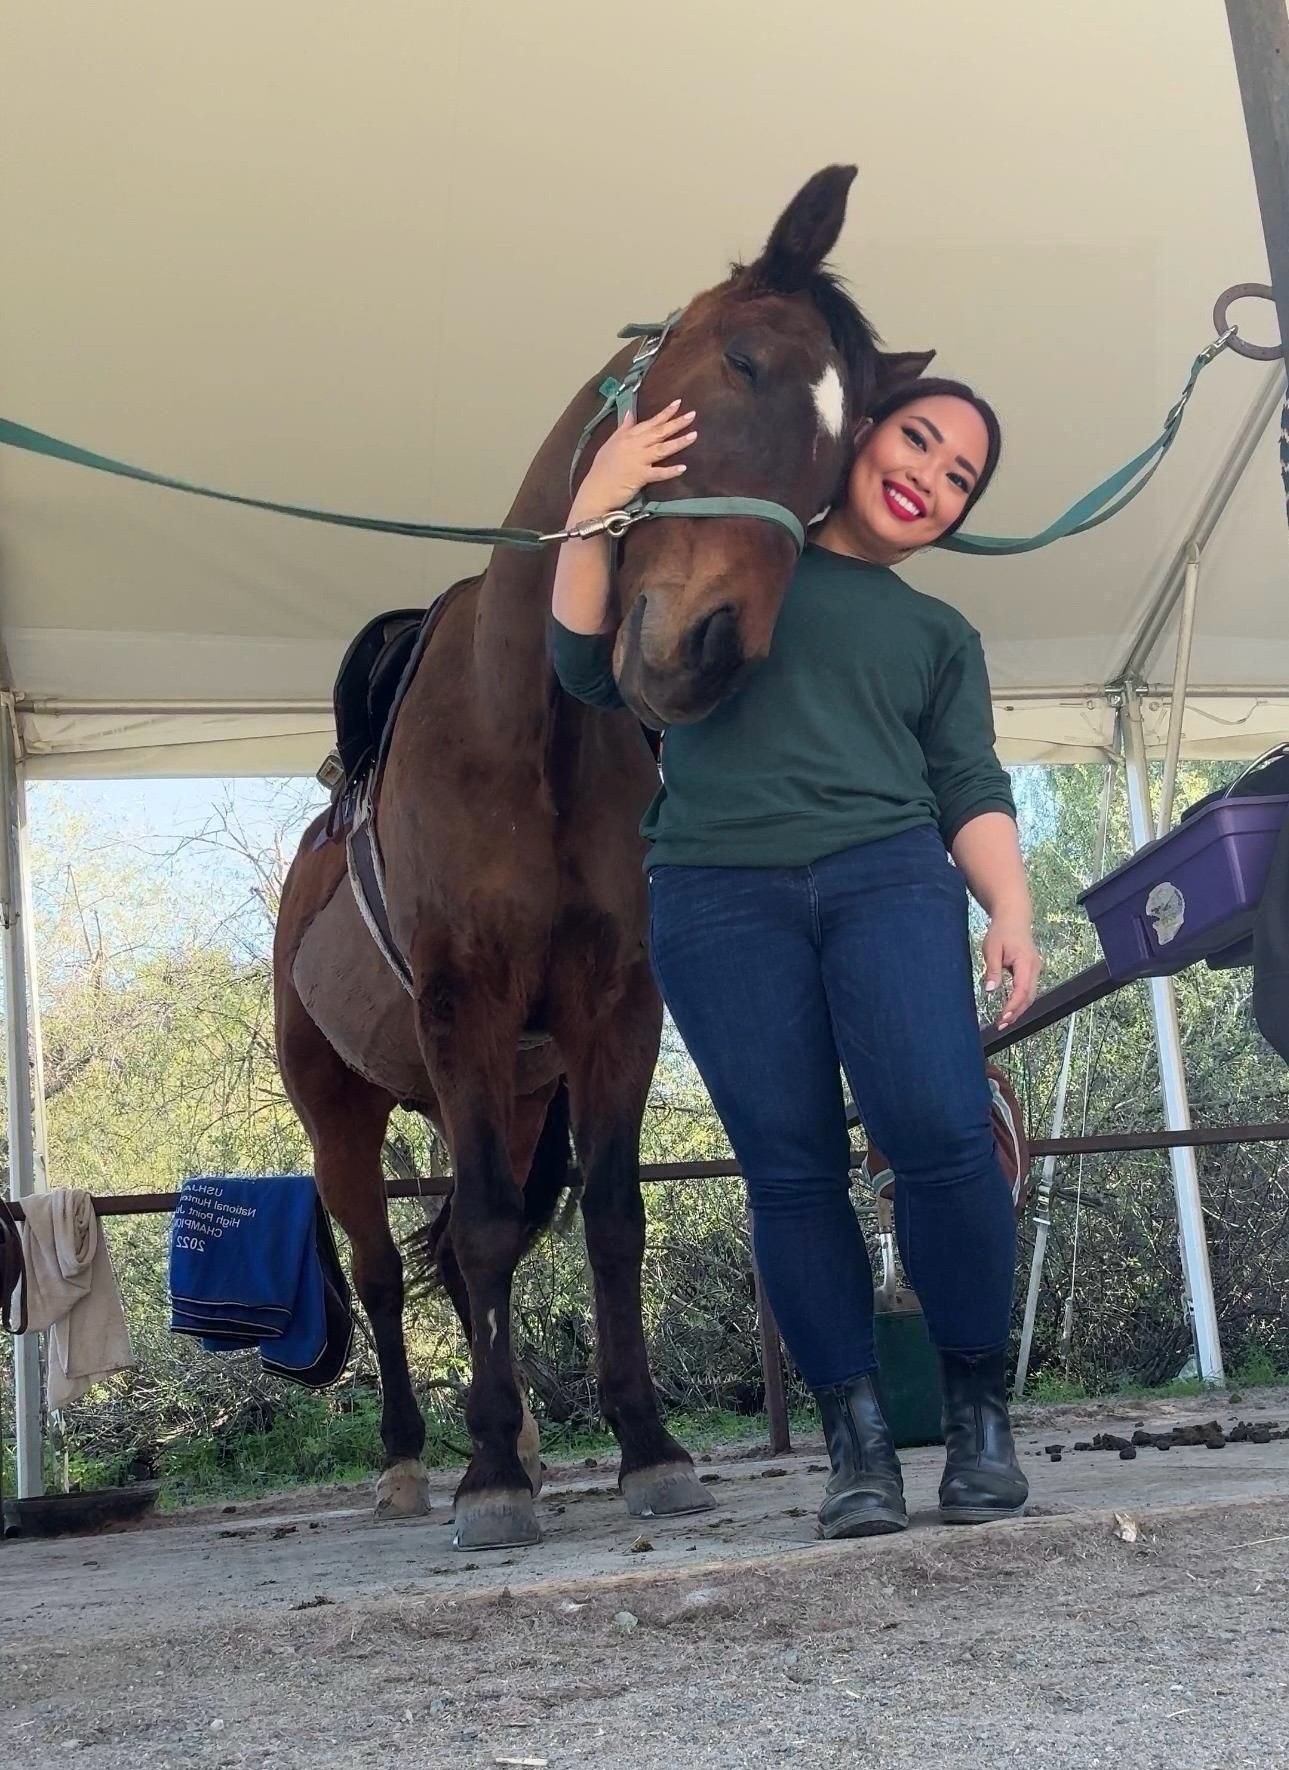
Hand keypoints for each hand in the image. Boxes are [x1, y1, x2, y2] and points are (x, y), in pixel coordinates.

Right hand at [570, 400, 696, 523]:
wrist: (595, 490)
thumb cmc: (601, 470)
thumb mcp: (610, 444)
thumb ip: (623, 428)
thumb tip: (630, 413)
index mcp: (627, 437)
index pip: (649, 422)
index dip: (664, 413)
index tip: (678, 403)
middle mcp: (634, 445)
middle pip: (658, 432)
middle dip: (676, 423)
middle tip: (692, 415)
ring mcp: (637, 460)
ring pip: (661, 449)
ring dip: (678, 442)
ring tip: (694, 435)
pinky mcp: (639, 476)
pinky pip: (658, 473)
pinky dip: (670, 471)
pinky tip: (683, 468)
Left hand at [981, 913, 1040, 1029]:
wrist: (1013, 918)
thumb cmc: (1001, 932)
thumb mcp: (992, 949)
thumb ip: (992, 970)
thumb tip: (989, 990)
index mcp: (1026, 962)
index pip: (1022, 990)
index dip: (1013, 1006)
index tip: (1002, 1018)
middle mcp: (1035, 968)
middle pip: (1029, 997)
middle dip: (1016, 1013)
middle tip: (1001, 1025)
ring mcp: (1035, 970)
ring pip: (1030, 995)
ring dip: (1018, 1009)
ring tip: (1003, 1021)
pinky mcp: (1032, 971)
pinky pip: (1028, 990)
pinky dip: (1020, 1002)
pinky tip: (1010, 1009)